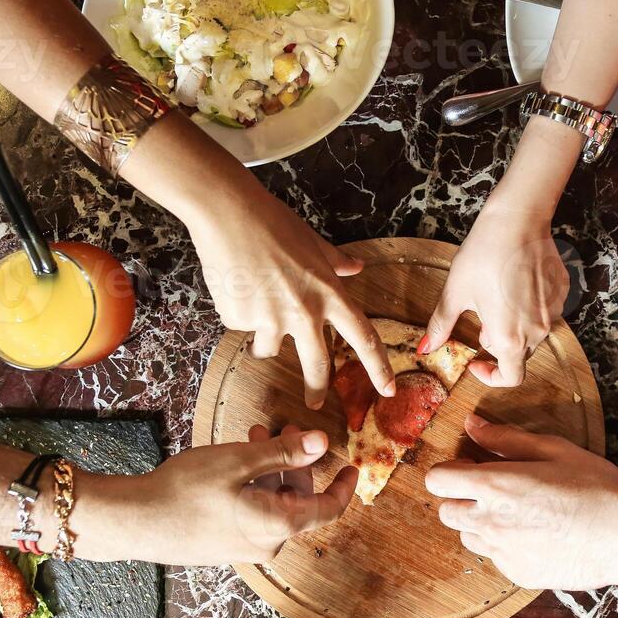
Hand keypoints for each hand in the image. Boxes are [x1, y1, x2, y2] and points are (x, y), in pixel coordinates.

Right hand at [114, 426, 355, 564]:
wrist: (136, 522)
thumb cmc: (185, 490)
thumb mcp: (239, 462)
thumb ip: (284, 453)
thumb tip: (322, 442)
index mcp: (278, 525)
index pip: (328, 509)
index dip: (343, 487)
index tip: (351, 467)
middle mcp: (266, 544)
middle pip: (298, 501)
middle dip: (295, 463)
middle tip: (285, 429)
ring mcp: (243, 548)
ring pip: (272, 504)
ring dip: (270, 470)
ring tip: (254, 435)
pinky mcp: (223, 546)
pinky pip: (251, 514)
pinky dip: (253, 486)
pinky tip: (235, 461)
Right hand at [188, 189, 395, 407]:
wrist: (229, 214)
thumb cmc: (272, 222)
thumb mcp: (312, 242)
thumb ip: (335, 262)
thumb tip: (357, 267)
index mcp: (328, 293)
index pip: (363, 337)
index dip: (378, 368)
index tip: (388, 389)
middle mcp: (304, 312)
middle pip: (317, 365)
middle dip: (316, 389)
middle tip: (314, 404)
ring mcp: (270, 318)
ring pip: (267, 348)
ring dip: (261, 336)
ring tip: (251, 301)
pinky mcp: (240, 319)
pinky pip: (241, 326)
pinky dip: (237, 311)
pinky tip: (233, 284)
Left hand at [425, 207, 567, 386]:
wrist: (517, 221)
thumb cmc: (484, 256)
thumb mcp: (455, 292)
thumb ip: (441, 326)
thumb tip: (425, 348)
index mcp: (510, 338)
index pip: (511, 378)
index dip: (492, 376)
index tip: (477, 361)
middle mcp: (537, 330)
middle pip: (520, 354)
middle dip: (499, 343)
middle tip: (482, 317)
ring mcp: (553, 311)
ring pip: (533, 332)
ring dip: (515, 325)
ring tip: (498, 295)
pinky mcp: (562, 292)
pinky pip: (545, 311)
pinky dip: (530, 307)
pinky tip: (515, 282)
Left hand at [426, 415, 617, 590]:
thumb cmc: (595, 486)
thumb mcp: (551, 449)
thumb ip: (504, 438)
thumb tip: (472, 425)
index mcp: (494, 486)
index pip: (438, 481)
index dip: (450, 472)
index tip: (469, 469)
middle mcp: (490, 522)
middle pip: (447, 512)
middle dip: (462, 499)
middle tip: (495, 490)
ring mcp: (502, 553)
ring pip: (469, 537)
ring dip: (481, 524)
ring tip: (519, 514)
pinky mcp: (517, 574)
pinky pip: (496, 558)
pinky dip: (506, 547)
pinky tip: (537, 535)